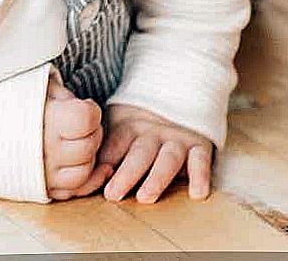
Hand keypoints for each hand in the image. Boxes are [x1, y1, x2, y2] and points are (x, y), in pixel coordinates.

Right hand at [42, 70, 111, 199]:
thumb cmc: (10, 104)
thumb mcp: (35, 87)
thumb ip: (62, 96)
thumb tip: (83, 107)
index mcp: (44, 121)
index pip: (86, 119)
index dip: (91, 111)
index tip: (84, 106)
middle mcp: (44, 152)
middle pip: (88, 147)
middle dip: (92, 133)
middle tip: (81, 125)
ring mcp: (43, 175)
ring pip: (83, 173)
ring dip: (88, 158)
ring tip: (76, 143)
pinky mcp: (41, 191)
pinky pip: (73, 192)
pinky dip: (85, 180)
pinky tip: (85, 163)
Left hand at [96, 103, 213, 202]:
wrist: (180, 91)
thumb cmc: (141, 123)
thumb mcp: (121, 125)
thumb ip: (108, 150)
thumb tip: (86, 178)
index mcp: (130, 125)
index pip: (117, 142)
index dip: (106, 159)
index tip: (95, 179)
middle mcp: (153, 132)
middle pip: (140, 153)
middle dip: (126, 173)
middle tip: (113, 194)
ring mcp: (177, 138)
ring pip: (168, 158)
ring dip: (156, 178)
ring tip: (145, 197)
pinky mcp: (200, 145)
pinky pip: (201, 160)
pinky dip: (201, 176)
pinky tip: (197, 194)